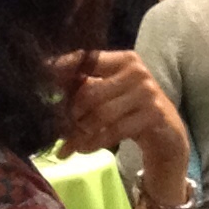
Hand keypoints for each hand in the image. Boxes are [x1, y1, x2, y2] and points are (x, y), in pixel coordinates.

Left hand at [51, 50, 188, 188]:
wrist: (167, 132)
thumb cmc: (131, 109)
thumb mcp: (110, 93)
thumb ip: (85, 87)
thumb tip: (47, 87)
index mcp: (124, 59)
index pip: (88, 58)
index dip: (63, 67)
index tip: (41, 74)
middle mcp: (136, 71)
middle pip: (90, 93)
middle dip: (71, 114)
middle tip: (59, 129)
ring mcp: (147, 92)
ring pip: (99, 115)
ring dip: (80, 133)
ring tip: (69, 145)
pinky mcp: (152, 115)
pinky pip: (113, 131)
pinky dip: (94, 142)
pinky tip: (84, 149)